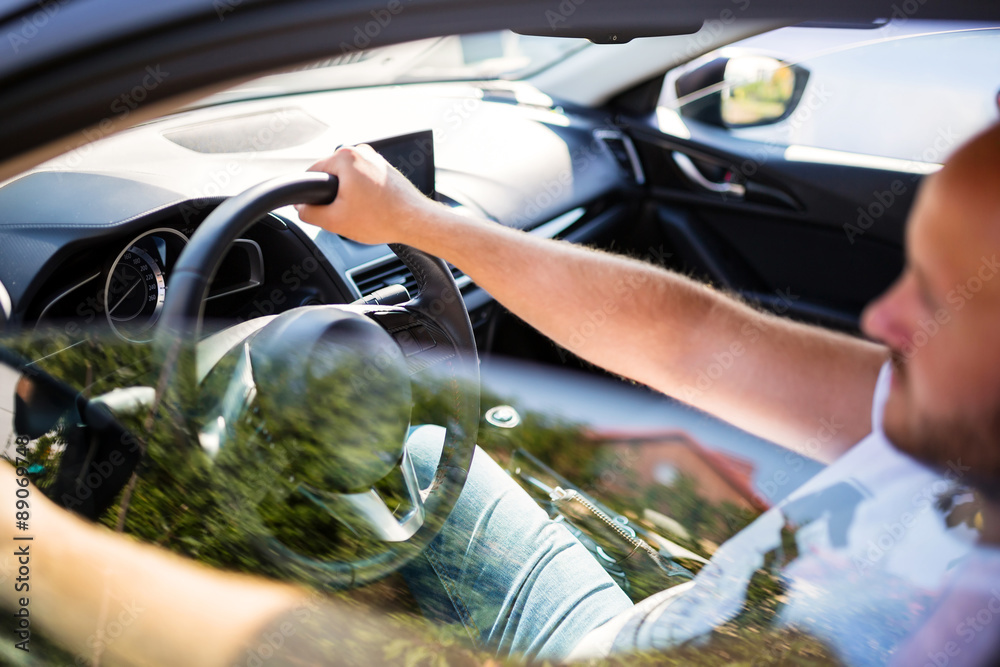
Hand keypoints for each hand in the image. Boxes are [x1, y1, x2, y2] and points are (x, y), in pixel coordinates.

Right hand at [295, 145, 439, 245]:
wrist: (415, 222)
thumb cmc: (383, 219)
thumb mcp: (335, 221)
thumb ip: (309, 213)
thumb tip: (301, 207)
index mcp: (345, 156)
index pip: (312, 173)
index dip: (310, 195)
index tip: (320, 210)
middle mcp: (361, 151)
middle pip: (331, 176)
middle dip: (334, 197)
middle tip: (346, 215)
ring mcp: (375, 159)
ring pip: (348, 180)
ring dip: (349, 197)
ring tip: (362, 213)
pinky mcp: (385, 169)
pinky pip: (363, 182)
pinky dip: (363, 196)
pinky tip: (372, 210)